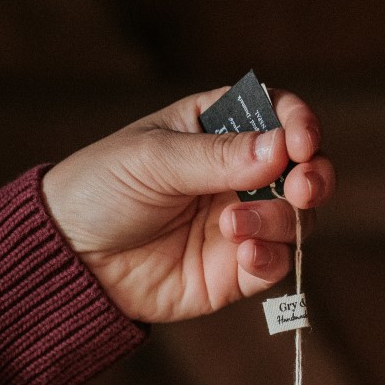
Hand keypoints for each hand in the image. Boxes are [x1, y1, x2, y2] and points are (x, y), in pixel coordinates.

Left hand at [42, 87, 335, 323]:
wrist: (70, 258)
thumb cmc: (100, 188)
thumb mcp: (153, 160)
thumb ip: (217, 157)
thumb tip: (280, 149)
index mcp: (217, 128)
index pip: (278, 114)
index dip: (299, 123)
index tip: (301, 141)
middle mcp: (238, 174)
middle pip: (305, 169)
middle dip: (315, 176)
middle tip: (303, 186)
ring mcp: (240, 223)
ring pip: (297, 220)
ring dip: (281, 221)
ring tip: (232, 227)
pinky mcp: (234, 271)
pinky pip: (274, 265)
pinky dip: (270, 259)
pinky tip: (242, 254)